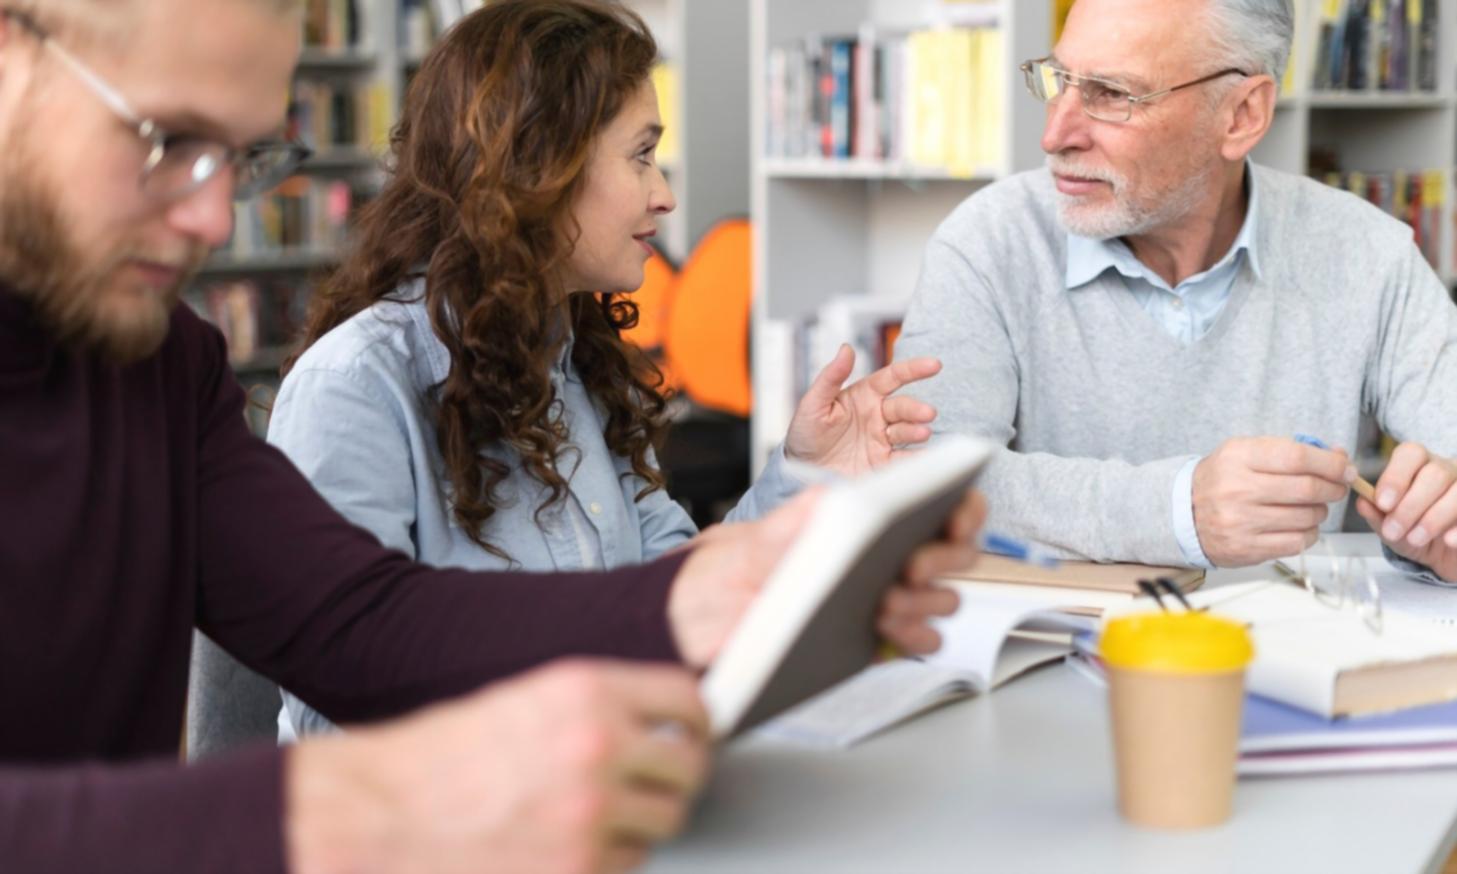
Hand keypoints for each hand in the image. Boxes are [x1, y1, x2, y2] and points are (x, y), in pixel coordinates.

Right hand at [286, 659, 708, 873]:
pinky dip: (609, 859)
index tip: (698, 732)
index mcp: (586, 691)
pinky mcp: (580, 870)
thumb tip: (654, 728)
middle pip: (688, 767)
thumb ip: (596, 710)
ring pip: (665, 822)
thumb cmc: (437, 762)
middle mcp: (598, 746)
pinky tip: (568, 845)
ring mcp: (593, 813)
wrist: (378, 819)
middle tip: (661, 782)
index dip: (698, 719)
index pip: (684, 699)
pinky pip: (629, 864)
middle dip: (678, 777)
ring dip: (644, 822)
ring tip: (596, 817)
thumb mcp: (525, 703)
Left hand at [666, 487, 985, 667]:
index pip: (945, 507)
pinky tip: (886, 628)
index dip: (964, 508)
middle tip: (911, 565)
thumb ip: (810, 512)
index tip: (955, 515)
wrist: (709, 614)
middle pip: (955, 555)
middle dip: (943, 558)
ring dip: (926, 601)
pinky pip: (920, 642)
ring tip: (886, 600)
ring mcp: (892, 600)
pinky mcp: (880, 641)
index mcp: (878, 519)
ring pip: (942, 601)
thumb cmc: (745, 562)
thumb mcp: (770, 528)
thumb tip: (854, 500)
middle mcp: (893, 558)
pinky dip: (913, 636)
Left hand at [783, 345, 940, 475]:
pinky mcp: (882, 464)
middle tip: (927, 413)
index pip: (893, 377)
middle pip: (903, 407)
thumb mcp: (812, 403)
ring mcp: (882, 440)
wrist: (800, 471)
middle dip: (916, 409)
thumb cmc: (806, 434)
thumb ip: (831, 377)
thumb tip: (846, 349)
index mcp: (864, 396)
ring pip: (906, 431)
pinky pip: (903, 459)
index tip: (933, 365)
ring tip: (923, 432)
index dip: (913, 369)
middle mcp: (878, 416)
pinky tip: (925, 455)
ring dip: (917, 430)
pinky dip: (916, 458)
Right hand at [1191, 437, 1352, 566]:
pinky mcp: (1246, 548)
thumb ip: (1291, 451)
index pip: (1297, 457)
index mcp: (1237, 457)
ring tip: (1312, 506)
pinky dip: (1309, 533)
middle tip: (1337, 487)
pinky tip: (1300, 525)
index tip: (1344, 468)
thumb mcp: (1247, 452)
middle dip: (1333, 488)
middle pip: (1306, 488)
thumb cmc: (1224, 479)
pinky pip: (1297, 542)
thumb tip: (1339, 457)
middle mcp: (1237, 489)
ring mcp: (1241, 521)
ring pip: (1306, 517)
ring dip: (1320, 511)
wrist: (1183, 511)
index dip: (1330, 463)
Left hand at [1351, 442, 1456, 580]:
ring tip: (1415, 539)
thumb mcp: (1390, 528)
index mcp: (1419, 466)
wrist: (1443, 558)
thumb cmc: (1413, 534)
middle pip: (1435, 473)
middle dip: (1411, 504)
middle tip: (1394, 530)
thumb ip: (1377, 515)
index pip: (1410, 454)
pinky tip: (1447, 541)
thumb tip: (1363, 502)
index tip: (1382, 503)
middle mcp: (1448, 470)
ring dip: (1433, 517)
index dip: (1395, 477)